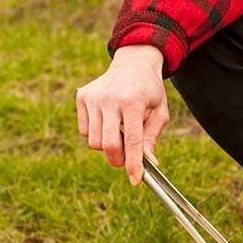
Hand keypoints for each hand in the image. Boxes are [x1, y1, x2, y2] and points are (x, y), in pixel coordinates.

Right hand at [76, 45, 168, 185]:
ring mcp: (94, 97)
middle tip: (126, 159)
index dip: (134, 164)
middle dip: (118, 159)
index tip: (135, 180)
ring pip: (93, 141)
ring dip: (106, 145)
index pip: (132, 141)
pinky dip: (95, 133)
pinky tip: (107, 120)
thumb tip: (148, 164)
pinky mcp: (82, 97)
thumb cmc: (149, 90)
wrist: (133, 62)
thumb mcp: (159, 112)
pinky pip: (84, 131)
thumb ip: (151, 138)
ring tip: (119, 133)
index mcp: (133, 102)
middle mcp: (110, 99)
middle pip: (108, 145)